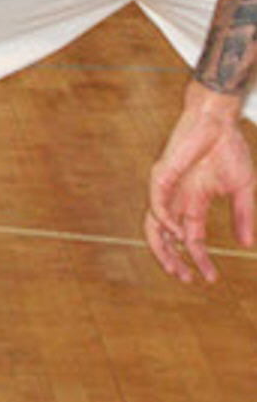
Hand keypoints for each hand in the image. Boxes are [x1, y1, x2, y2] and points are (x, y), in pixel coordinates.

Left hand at [146, 89, 256, 282]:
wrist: (218, 122)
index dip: (199, 259)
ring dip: (161, 247)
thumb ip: (243, 216)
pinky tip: (179, 234)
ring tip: (175, 266)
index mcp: (194, 204)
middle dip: (171, 259)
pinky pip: (157, 203)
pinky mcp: (161, 175)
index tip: (211, 278)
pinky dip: (165, 221)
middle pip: (165, 237)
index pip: (192, 239)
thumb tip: (247, 245)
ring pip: (154, 225)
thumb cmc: (228, 150)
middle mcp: (177, 200)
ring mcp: (167, 188)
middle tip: (184, 278)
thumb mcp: (243, 189)